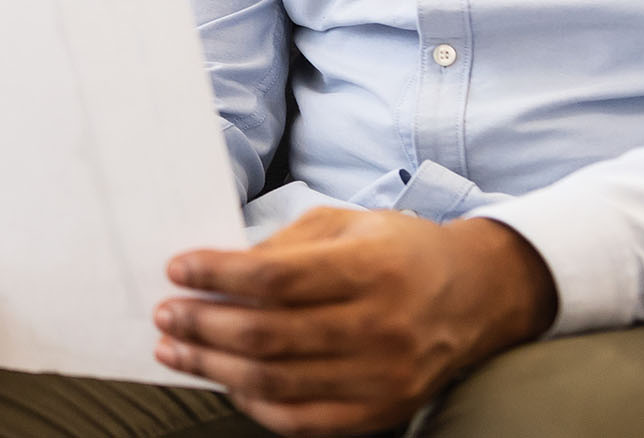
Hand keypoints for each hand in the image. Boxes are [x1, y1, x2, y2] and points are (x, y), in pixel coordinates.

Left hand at [154, 208, 556, 436]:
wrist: (476, 296)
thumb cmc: (400, 251)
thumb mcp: (348, 225)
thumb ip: (285, 248)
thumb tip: (219, 274)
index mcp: (372, 269)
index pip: (276, 280)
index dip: (218, 276)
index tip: (179, 269)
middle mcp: (380, 327)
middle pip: (268, 336)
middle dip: (203, 326)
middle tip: (167, 314)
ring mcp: (382, 377)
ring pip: (276, 383)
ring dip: (214, 368)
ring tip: (177, 350)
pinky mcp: (381, 412)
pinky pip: (302, 421)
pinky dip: (254, 405)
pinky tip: (227, 383)